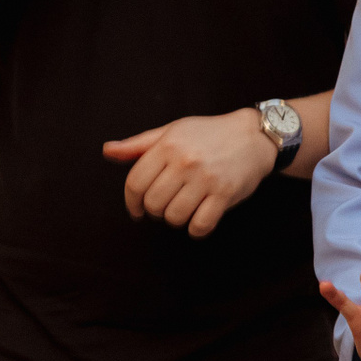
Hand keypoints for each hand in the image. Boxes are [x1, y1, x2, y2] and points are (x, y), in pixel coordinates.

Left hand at [102, 108, 273, 237]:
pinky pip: (200, 225)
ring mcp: (206, 179)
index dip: (131, 203)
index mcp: (168, 145)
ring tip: (183, 208)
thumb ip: (138, 145)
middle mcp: (185, 161)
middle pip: (153, 204)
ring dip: (175, 219)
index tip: (136, 210)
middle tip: (165, 205)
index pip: (135, 183)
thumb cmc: (209, 134)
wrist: (253, 136)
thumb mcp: (171, 132)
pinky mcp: (225, 194)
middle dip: (155, 211)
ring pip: (174, 217)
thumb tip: (107, 151)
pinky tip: (199, 219)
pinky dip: (196, 229)